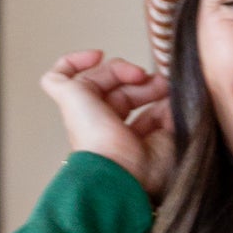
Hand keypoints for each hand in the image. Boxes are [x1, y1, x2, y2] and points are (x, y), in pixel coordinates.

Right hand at [40, 49, 175, 198]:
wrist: (121, 176)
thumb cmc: (146, 171)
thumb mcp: (172, 138)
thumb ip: (172, 114)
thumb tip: (173, 95)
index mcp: (121, 141)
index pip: (133, 107)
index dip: (151, 93)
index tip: (169, 92)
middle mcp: (99, 128)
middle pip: (118, 90)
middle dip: (142, 82)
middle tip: (162, 83)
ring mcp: (82, 114)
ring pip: (97, 79)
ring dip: (122, 69)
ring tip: (140, 75)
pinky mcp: (68, 100)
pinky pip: (58, 76)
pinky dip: (74, 61)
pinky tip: (97, 56)